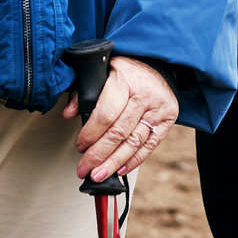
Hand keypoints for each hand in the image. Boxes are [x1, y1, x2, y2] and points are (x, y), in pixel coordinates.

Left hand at [64, 55, 177, 180]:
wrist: (158, 63)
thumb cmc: (126, 70)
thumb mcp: (102, 72)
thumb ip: (83, 93)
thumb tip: (68, 114)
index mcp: (125, 80)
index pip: (106, 114)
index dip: (90, 135)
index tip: (80, 146)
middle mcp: (145, 95)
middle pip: (119, 133)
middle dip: (99, 155)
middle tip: (85, 169)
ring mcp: (159, 108)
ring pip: (134, 142)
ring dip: (114, 163)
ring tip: (99, 175)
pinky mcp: (168, 118)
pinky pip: (150, 146)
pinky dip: (134, 161)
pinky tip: (119, 169)